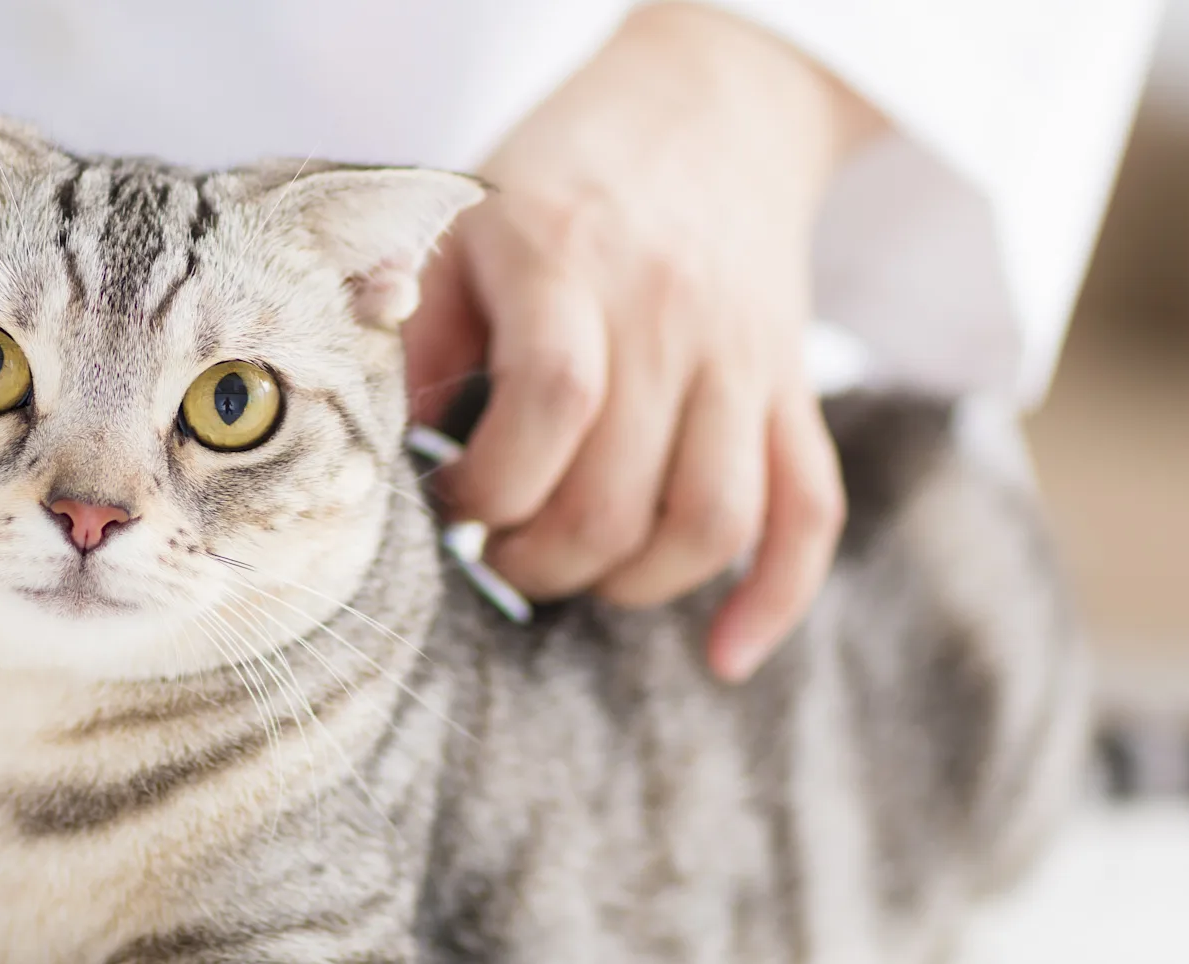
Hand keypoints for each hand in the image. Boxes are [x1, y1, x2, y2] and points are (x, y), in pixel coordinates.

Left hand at [403, 3, 882, 679]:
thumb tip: (377, 446)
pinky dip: (775, 597)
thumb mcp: (461, 222)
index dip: (488, 485)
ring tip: (574, 574)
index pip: (550, 406)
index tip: (446, 503)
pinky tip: (724, 656)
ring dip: (631, 585)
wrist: (710, 105)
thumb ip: (413, 328)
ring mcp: (743, 357)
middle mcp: (669, 313)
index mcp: (571, 261)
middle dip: (539, 561)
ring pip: (712, 521)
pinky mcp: (791, 389)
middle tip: (495, 557)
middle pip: (619, 494)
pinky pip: (811, 510)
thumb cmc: (556, 179)